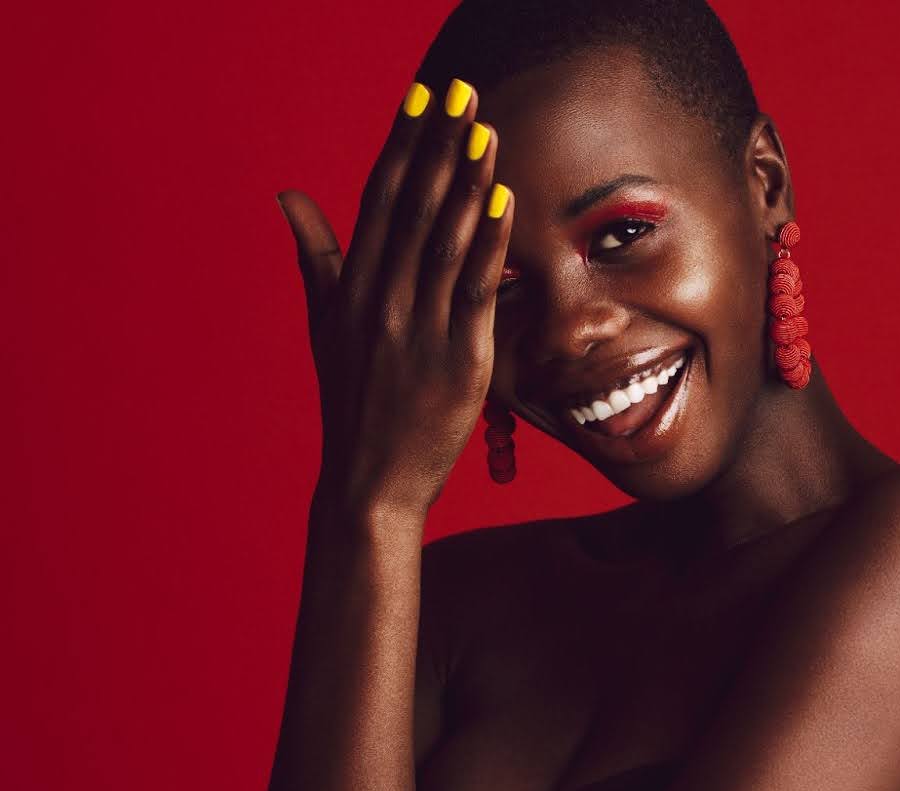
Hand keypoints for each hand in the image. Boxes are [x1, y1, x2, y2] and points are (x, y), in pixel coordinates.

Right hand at [276, 78, 513, 516]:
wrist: (371, 480)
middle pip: (413, 207)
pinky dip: (489, 242)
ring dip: (467, 181)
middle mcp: (380, 300)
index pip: (379, 198)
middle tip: (461, 93)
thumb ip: (316, 255)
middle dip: (438, 145)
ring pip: (445, 240)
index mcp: (351, 287)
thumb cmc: (354, 400)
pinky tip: (502, 200)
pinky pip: (475, 289)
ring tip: (485, 130)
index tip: (421, 97)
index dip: (402, 144)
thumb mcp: (326, 324)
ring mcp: (417, 328)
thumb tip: (289, 194)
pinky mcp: (456, 359)